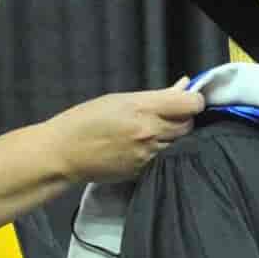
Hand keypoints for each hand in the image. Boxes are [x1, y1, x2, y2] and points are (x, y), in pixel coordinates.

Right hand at [51, 79, 204, 183]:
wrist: (64, 153)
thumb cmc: (85, 120)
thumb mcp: (119, 99)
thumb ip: (155, 96)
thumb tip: (183, 86)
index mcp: (143, 109)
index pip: (191, 104)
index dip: (194, 100)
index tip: (189, 100)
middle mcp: (149, 132)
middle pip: (189, 125)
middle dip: (184, 118)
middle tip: (171, 115)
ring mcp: (148, 154)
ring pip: (180, 144)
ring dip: (175, 137)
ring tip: (156, 131)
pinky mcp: (144, 172)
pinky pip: (165, 159)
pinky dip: (164, 151)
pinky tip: (148, 146)